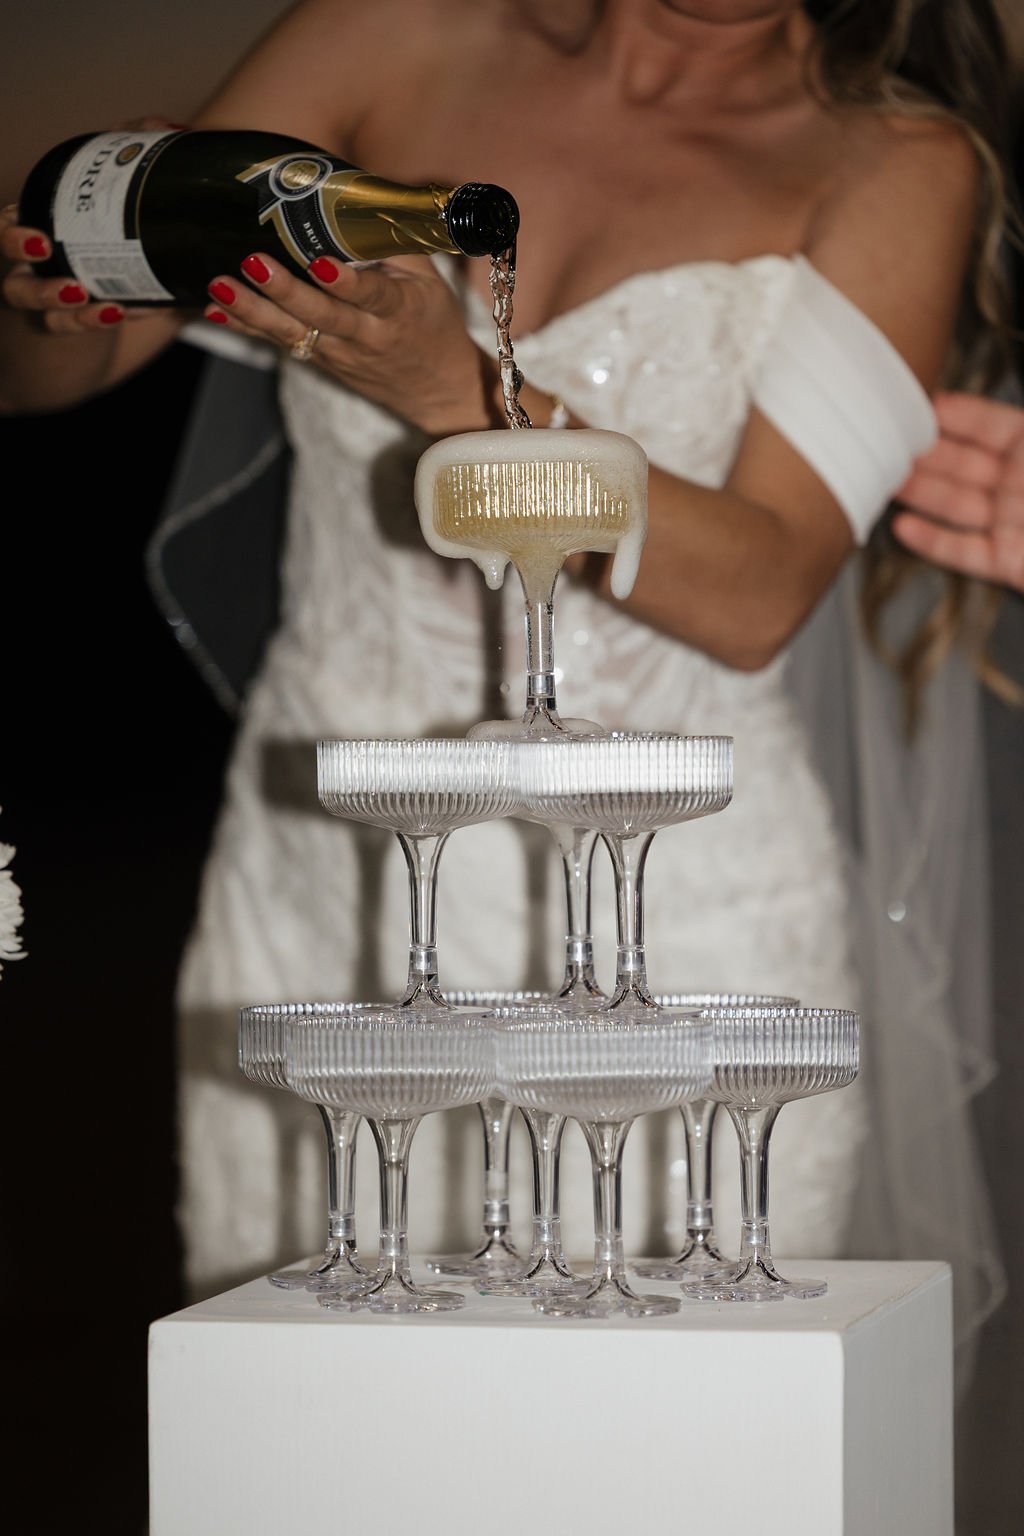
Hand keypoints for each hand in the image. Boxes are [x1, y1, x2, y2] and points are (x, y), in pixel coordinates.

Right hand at [1, 122, 186, 333]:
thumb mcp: (128, 196)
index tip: (37, 230)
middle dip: (18, 251)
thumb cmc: (119, 236)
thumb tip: (171, 130)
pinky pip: (71, 327)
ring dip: (49, 296)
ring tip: (79, 290)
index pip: (10, 222)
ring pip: (30, 301)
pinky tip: (115, 311)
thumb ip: (140, 158)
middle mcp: (34, 266)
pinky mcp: (71, 327)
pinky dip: (91, 320)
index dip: (13, 224)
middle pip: (5, 254)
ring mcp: (48, 301)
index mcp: (40, 229)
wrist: (137, 300)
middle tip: (42, 246)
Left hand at [201, 251, 494, 435]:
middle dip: (286, 292)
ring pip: (293, 333)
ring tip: (219, 284)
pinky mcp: (320, 361)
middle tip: (253, 263)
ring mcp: (339, 353)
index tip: (321, 264)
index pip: (371, 296)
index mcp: (399, 312)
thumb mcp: (427, 282)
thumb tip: (358, 194)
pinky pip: (280, 342)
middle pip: (322, 317)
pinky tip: (216, 310)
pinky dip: (246, 328)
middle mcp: (366, 336)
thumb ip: (393, 244)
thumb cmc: (432, 325)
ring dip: (253, 311)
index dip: (346, 283)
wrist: (438, 390)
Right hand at [894, 391, 1023, 593]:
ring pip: (956, 503)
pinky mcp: (1009, 562)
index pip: (987, 424)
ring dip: (920, 492)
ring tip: (884, 480)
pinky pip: (964, 551)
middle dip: (922, 453)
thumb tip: (997, 392)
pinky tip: (905, 528)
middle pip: (962, 463)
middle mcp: (1023, 481)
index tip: (917, 405)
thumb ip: (1017, 430)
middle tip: (884, 443)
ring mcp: (1014, 522)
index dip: (952, 415)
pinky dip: (934, 541)